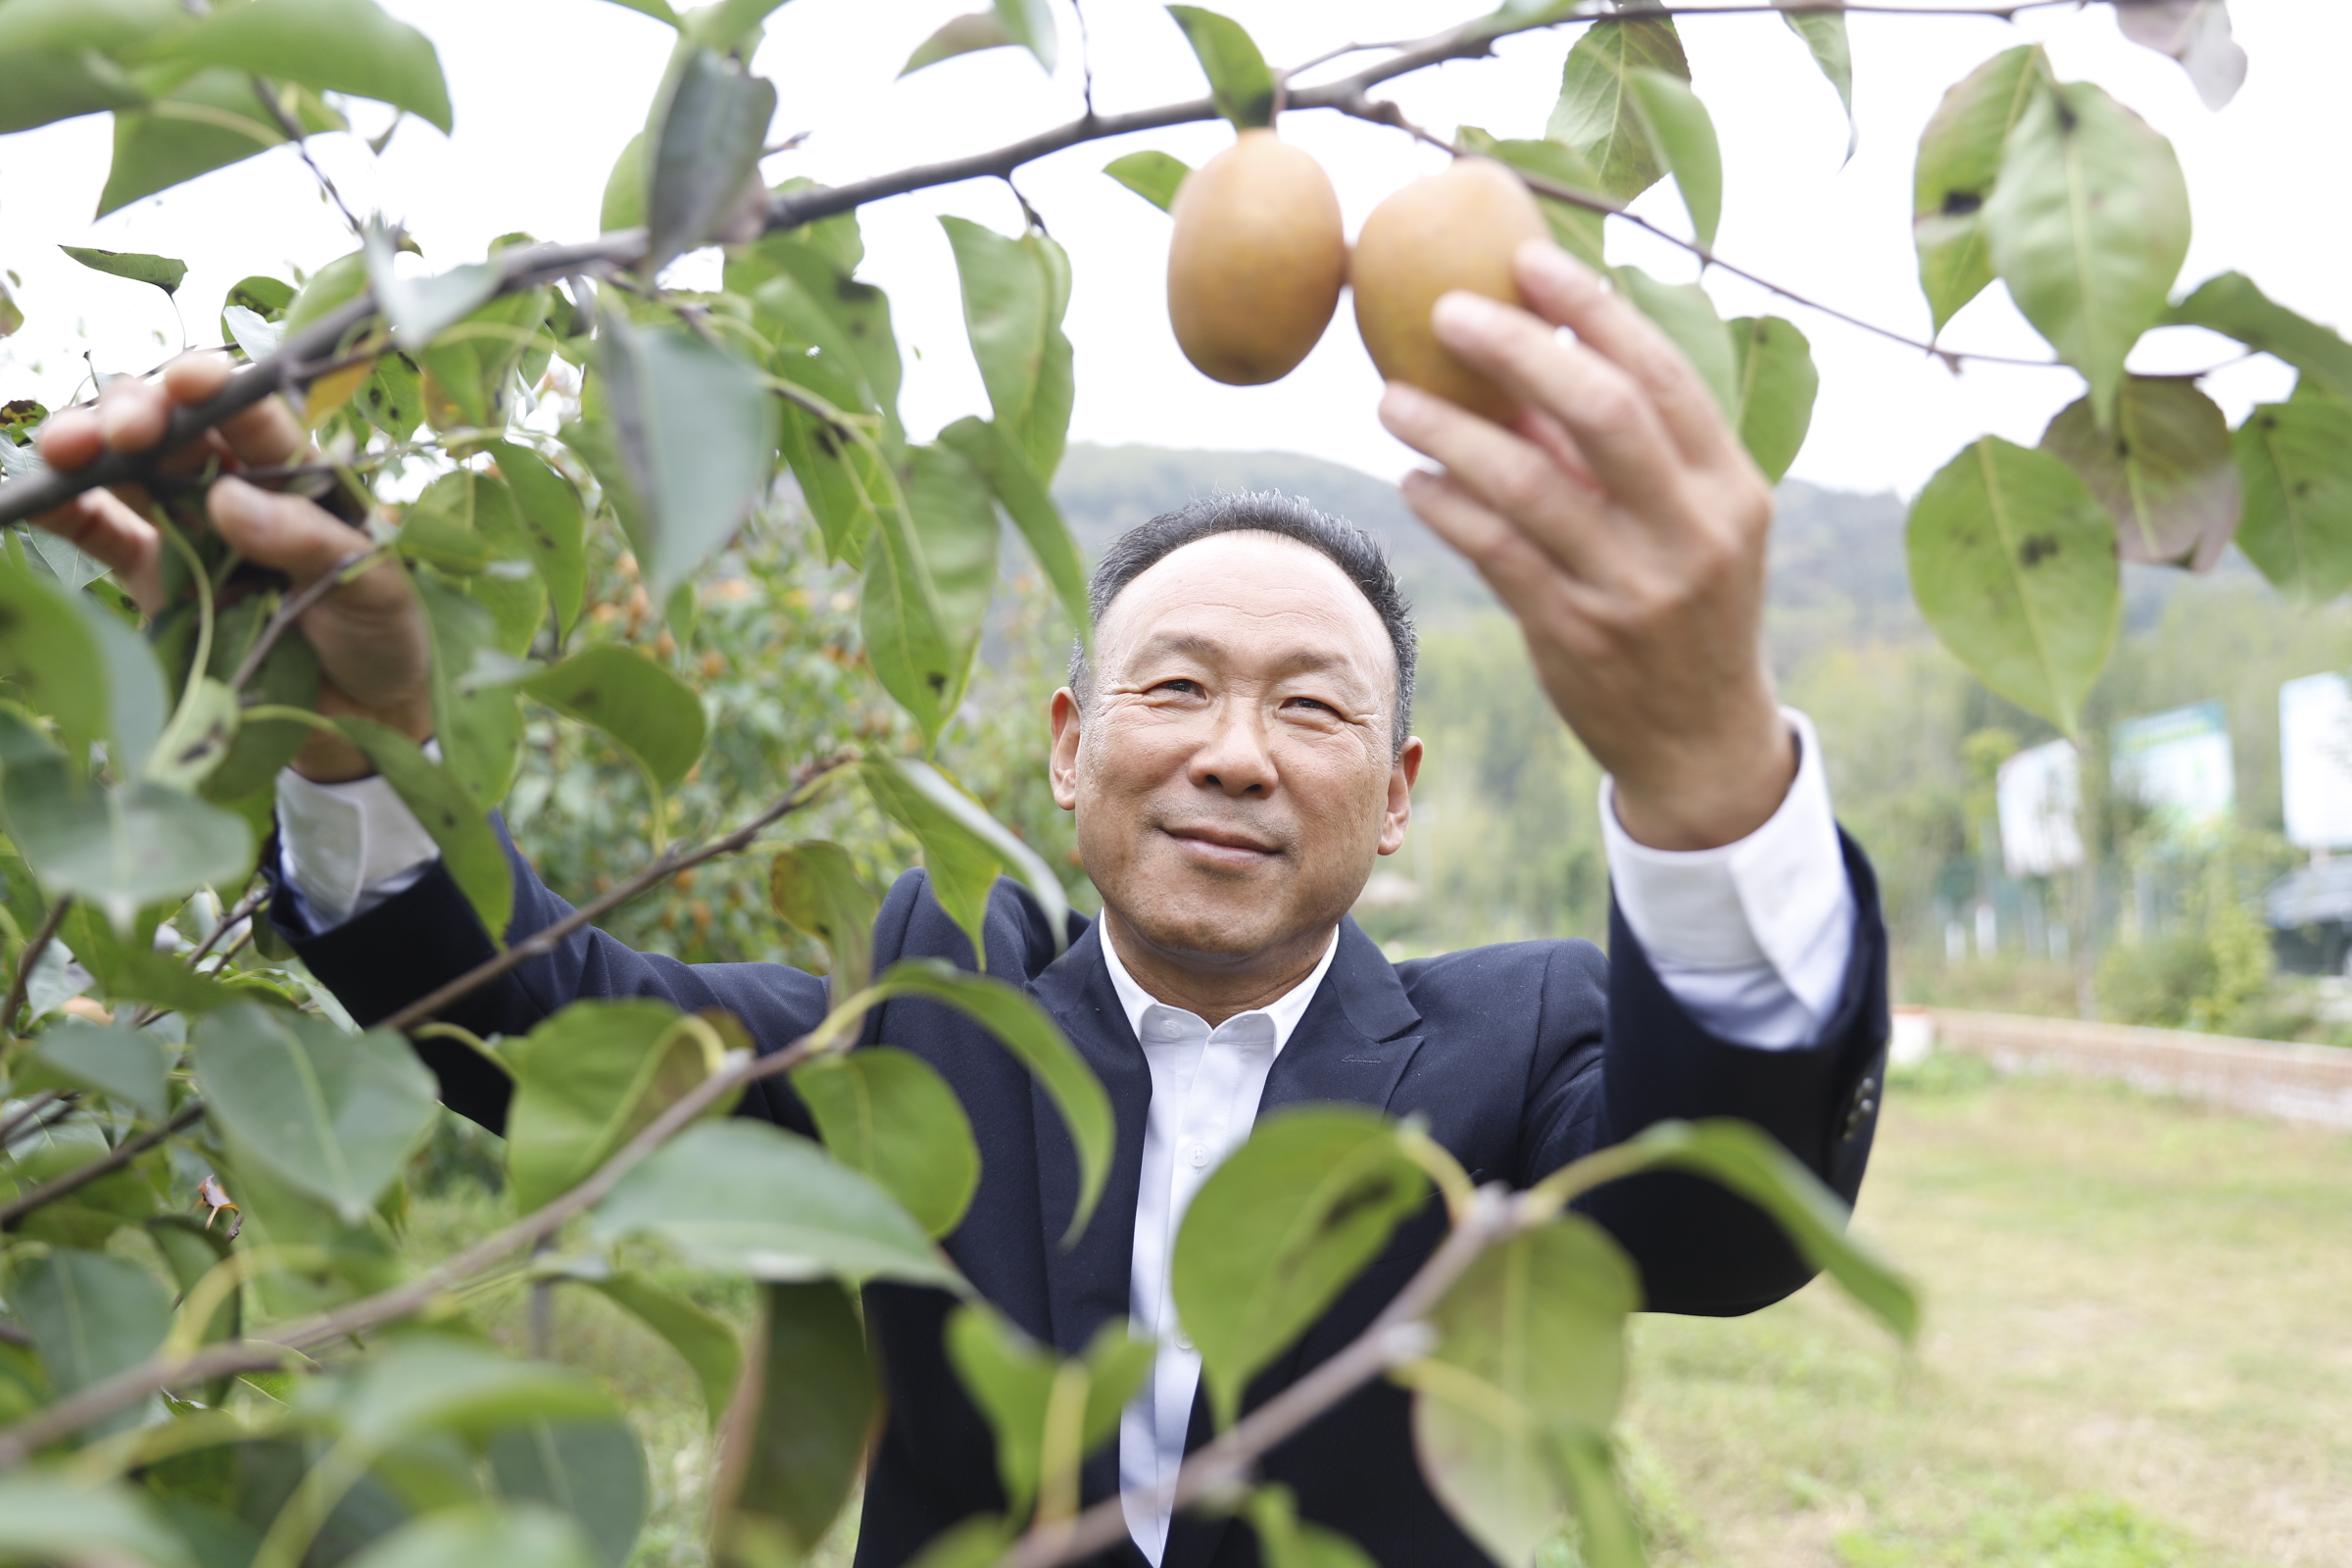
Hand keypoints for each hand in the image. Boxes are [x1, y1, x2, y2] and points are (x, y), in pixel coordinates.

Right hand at [31, 353, 431, 781]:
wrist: (357, 714)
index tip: (194, 382)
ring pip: (123, 464)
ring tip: (67, 447)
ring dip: (87, 443)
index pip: (250, 415)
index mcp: (294, 473)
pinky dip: (61, 506)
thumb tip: (228, 498)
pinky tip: (37, 494)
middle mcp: (232, 485)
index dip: (214, 387)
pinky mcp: (148, 574)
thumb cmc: (378, 635)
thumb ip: (309, 542)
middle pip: (171, 426)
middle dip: (141, 410)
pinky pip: (95, 529)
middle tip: (130, 430)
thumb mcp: (371, 587)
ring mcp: (183, 526)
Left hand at [1377, 241, 1793, 851]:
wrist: (1701, 740)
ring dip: (1451, 432)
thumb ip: (1626, 450)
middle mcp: (1692, 533)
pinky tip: (1412, 481)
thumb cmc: (1685, 604)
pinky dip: (1447, 509)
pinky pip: (1496, 553)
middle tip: (1444, 312)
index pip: (1661, 376)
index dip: (1592, 310)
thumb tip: (1534, 347)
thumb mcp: (1691, 525)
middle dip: (1518, 351)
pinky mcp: (1574, 636)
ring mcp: (1633, 588)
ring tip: (1391, 399)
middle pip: (1603, 413)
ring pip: (1530, 486)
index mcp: (1732, 487)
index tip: (1527, 259)